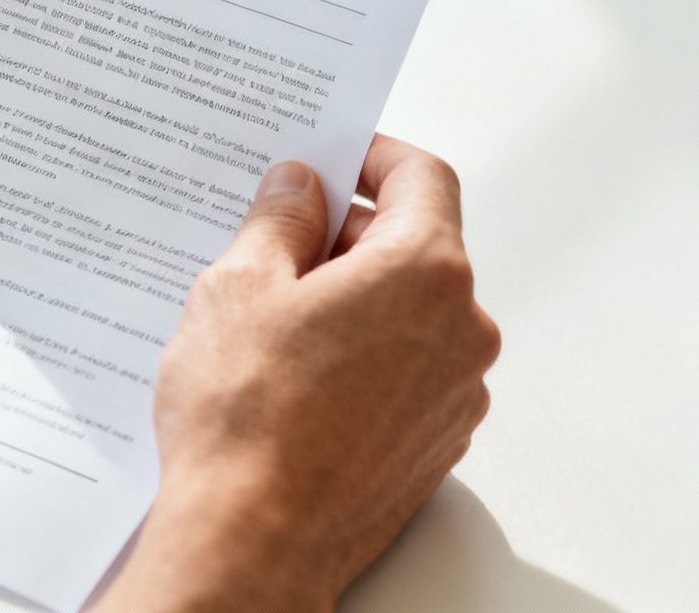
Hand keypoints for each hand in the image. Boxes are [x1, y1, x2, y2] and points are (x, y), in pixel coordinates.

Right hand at [99, 136, 499, 612]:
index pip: (422, 177)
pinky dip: (366, 354)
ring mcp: (455, 392)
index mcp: (425, 271)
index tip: (333, 159)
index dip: (373, 157)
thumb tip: (299, 187)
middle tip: (276, 240)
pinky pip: (409, 369)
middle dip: (351, 233)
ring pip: (412, 312)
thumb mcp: (238, 287)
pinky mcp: (436, 442)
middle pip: (419, 245)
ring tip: (275, 318)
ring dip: (357, 298)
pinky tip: (298, 374)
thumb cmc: (246, 420)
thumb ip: (280, 220)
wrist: (254, 541)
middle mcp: (461, 329)